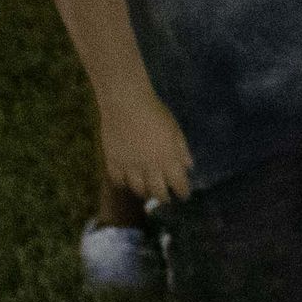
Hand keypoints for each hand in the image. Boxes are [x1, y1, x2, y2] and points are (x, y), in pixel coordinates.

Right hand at [96, 83, 195, 204]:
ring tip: (148, 191)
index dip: (182, 192)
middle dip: (164, 198)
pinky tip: (128, 181)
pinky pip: (119, 181)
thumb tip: (188, 167)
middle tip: (166, 198)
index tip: (184, 195)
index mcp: (168, 158)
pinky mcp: (113, 162)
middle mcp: (150, 167)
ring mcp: (130, 166)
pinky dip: (124, 184)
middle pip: (158, 192)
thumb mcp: (175, 130)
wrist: (126, 103)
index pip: (179, 184)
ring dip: (145, 192)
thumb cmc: (155, 112)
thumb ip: (181, 150)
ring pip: (138, 190)